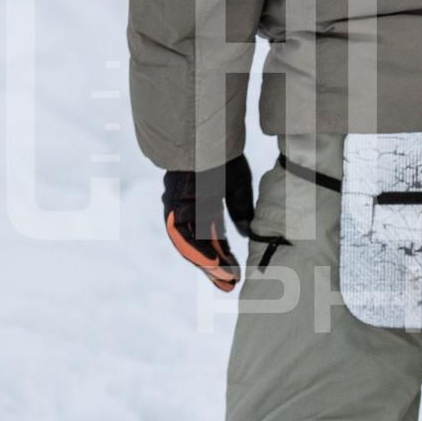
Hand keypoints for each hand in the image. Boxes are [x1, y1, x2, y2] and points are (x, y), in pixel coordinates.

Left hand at [163, 159, 255, 290]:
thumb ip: (240, 209)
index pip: (213, 239)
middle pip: (201, 247)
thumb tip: (245, 232)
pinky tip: (213, 266)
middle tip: (230, 286)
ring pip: (192, 246)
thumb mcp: (238, 185)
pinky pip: (186, 237)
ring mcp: (180, 212)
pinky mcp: (176, 208)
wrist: (202, 134)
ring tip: (224, 281)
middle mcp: (188, 212)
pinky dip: (199, 253)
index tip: (237, 273)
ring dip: (208, 265)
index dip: (224, 257)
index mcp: (203, 206)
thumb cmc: (221, 154)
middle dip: (215, 268)